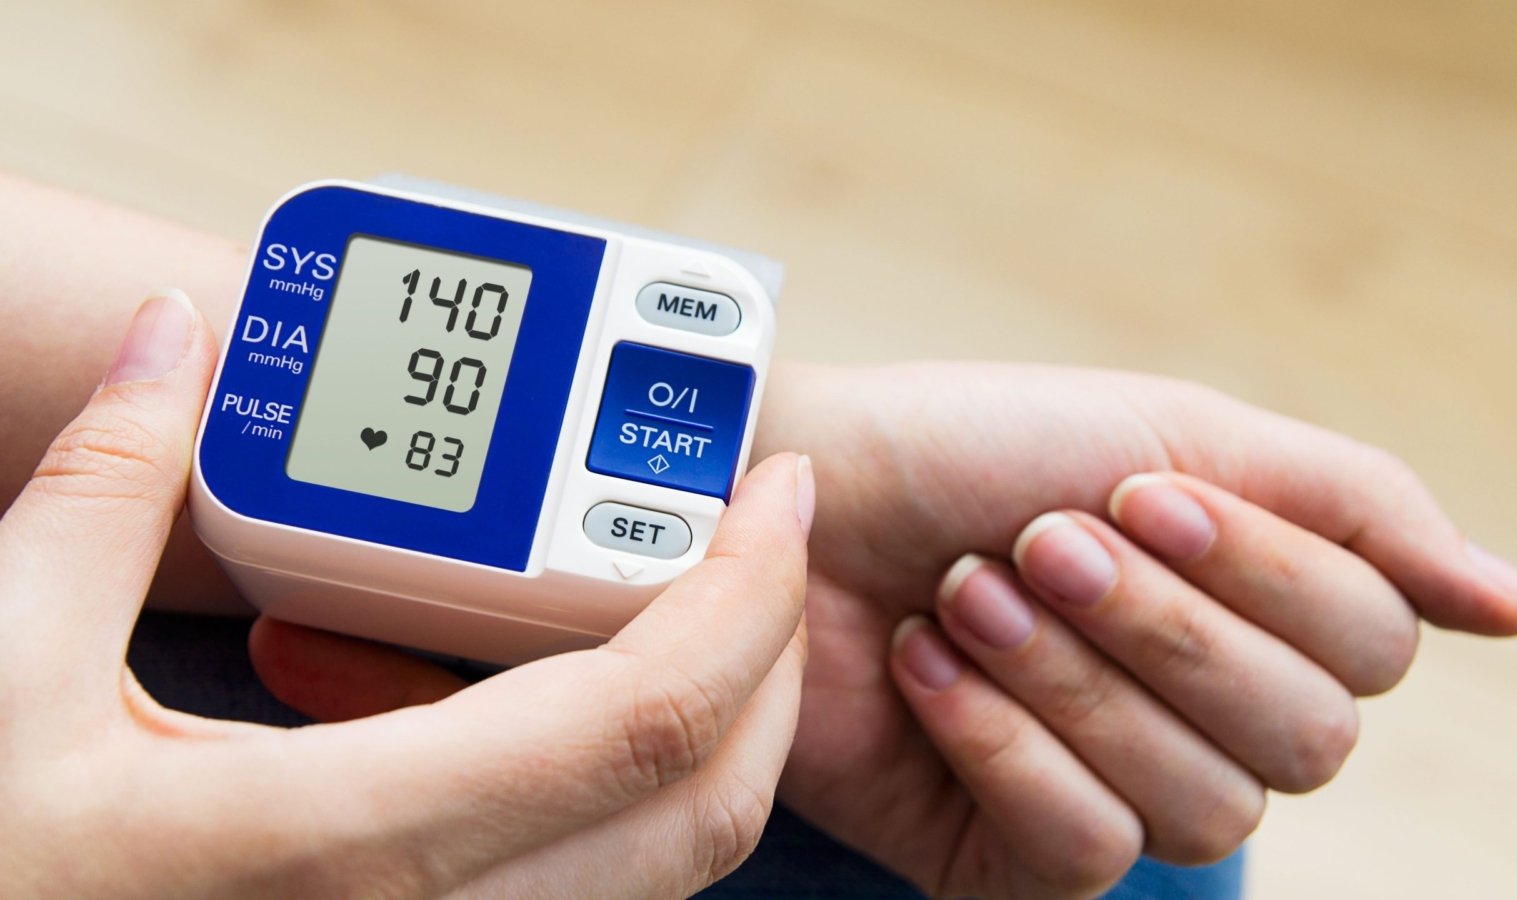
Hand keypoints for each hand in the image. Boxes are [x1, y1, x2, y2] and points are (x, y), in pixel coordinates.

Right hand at [0, 291, 814, 897]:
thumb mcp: (5, 665)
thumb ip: (103, 490)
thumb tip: (171, 340)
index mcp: (334, 845)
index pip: (634, 723)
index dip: (743, 597)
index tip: (775, 488)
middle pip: (701, 806)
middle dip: (769, 659)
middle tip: (760, 535)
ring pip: (662, 862)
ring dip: (715, 722)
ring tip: (692, 592)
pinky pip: (587, 881)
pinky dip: (627, 779)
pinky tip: (558, 688)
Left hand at [254, 361, 1516, 897]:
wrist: (791, 494)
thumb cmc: (969, 447)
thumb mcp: (1173, 431)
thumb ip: (1355, 509)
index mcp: (1255, 604)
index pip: (1374, 646)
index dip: (1267, 578)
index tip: (1135, 495)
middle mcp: (1204, 708)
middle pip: (1306, 741)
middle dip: (1163, 629)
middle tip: (1042, 542)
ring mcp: (1116, 785)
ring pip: (1202, 805)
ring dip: (1074, 680)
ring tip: (968, 592)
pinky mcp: (1018, 852)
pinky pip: (1086, 850)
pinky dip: (1004, 744)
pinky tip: (931, 670)